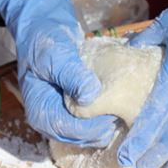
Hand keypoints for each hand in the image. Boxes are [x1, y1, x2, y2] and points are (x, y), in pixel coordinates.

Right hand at [0, 0, 116, 145]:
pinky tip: (121, 106)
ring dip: (108, 124)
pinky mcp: (76, 113)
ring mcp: (63, 118)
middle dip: (103, 127)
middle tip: (127, 112)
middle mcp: (50, 121)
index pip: (68, 130)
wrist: (46, 29)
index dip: (92, 126)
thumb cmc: (46, 40)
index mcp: (40, 111)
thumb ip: (71, 74)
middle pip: (81, 137)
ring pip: (90, 134)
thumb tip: (90, 96)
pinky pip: (94, 124)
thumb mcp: (56, 53)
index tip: (114, 113)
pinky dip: (107, 117)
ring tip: (126, 109)